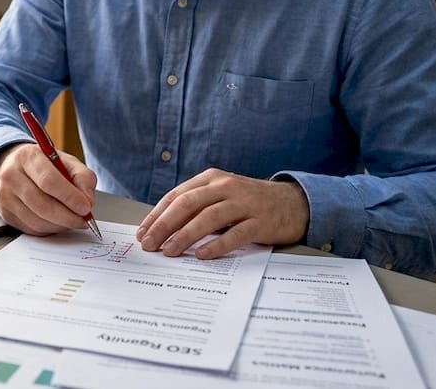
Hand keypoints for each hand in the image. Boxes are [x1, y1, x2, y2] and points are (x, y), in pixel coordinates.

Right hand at [0, 142, 96, 235]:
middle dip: (68, 217)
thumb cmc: (45, 165)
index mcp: (28, 157)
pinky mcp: (5, 213)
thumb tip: (88, 201)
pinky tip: (57, 222)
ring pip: (37, 221)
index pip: (48, 181)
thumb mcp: (67, 162)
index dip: (69, 197)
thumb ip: (83, 177)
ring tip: (72, 221)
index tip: (86, 208)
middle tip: (83, 220)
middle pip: (42, 205)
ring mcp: (5, 196)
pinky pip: (31, 229)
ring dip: (60, 225)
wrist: (16, 167)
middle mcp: (11, 176)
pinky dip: (49, 229)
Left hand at [135, 168, 308, 258]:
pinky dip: (217, 244)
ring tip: (170, 251)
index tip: (142, 233)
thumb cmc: (249, 203)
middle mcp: (225, 187)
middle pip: (187, 204)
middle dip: (164, 225)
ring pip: (208, 217)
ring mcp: (244, 203)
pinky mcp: (260, 221)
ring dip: (185, 235)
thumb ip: (197, 207)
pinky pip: (235, 233)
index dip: (157, 215)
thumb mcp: (221, 196)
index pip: (176, 196)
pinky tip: (203, 255)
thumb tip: (162, 230)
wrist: (293, 203)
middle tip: (149, 244)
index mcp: (211, 179)